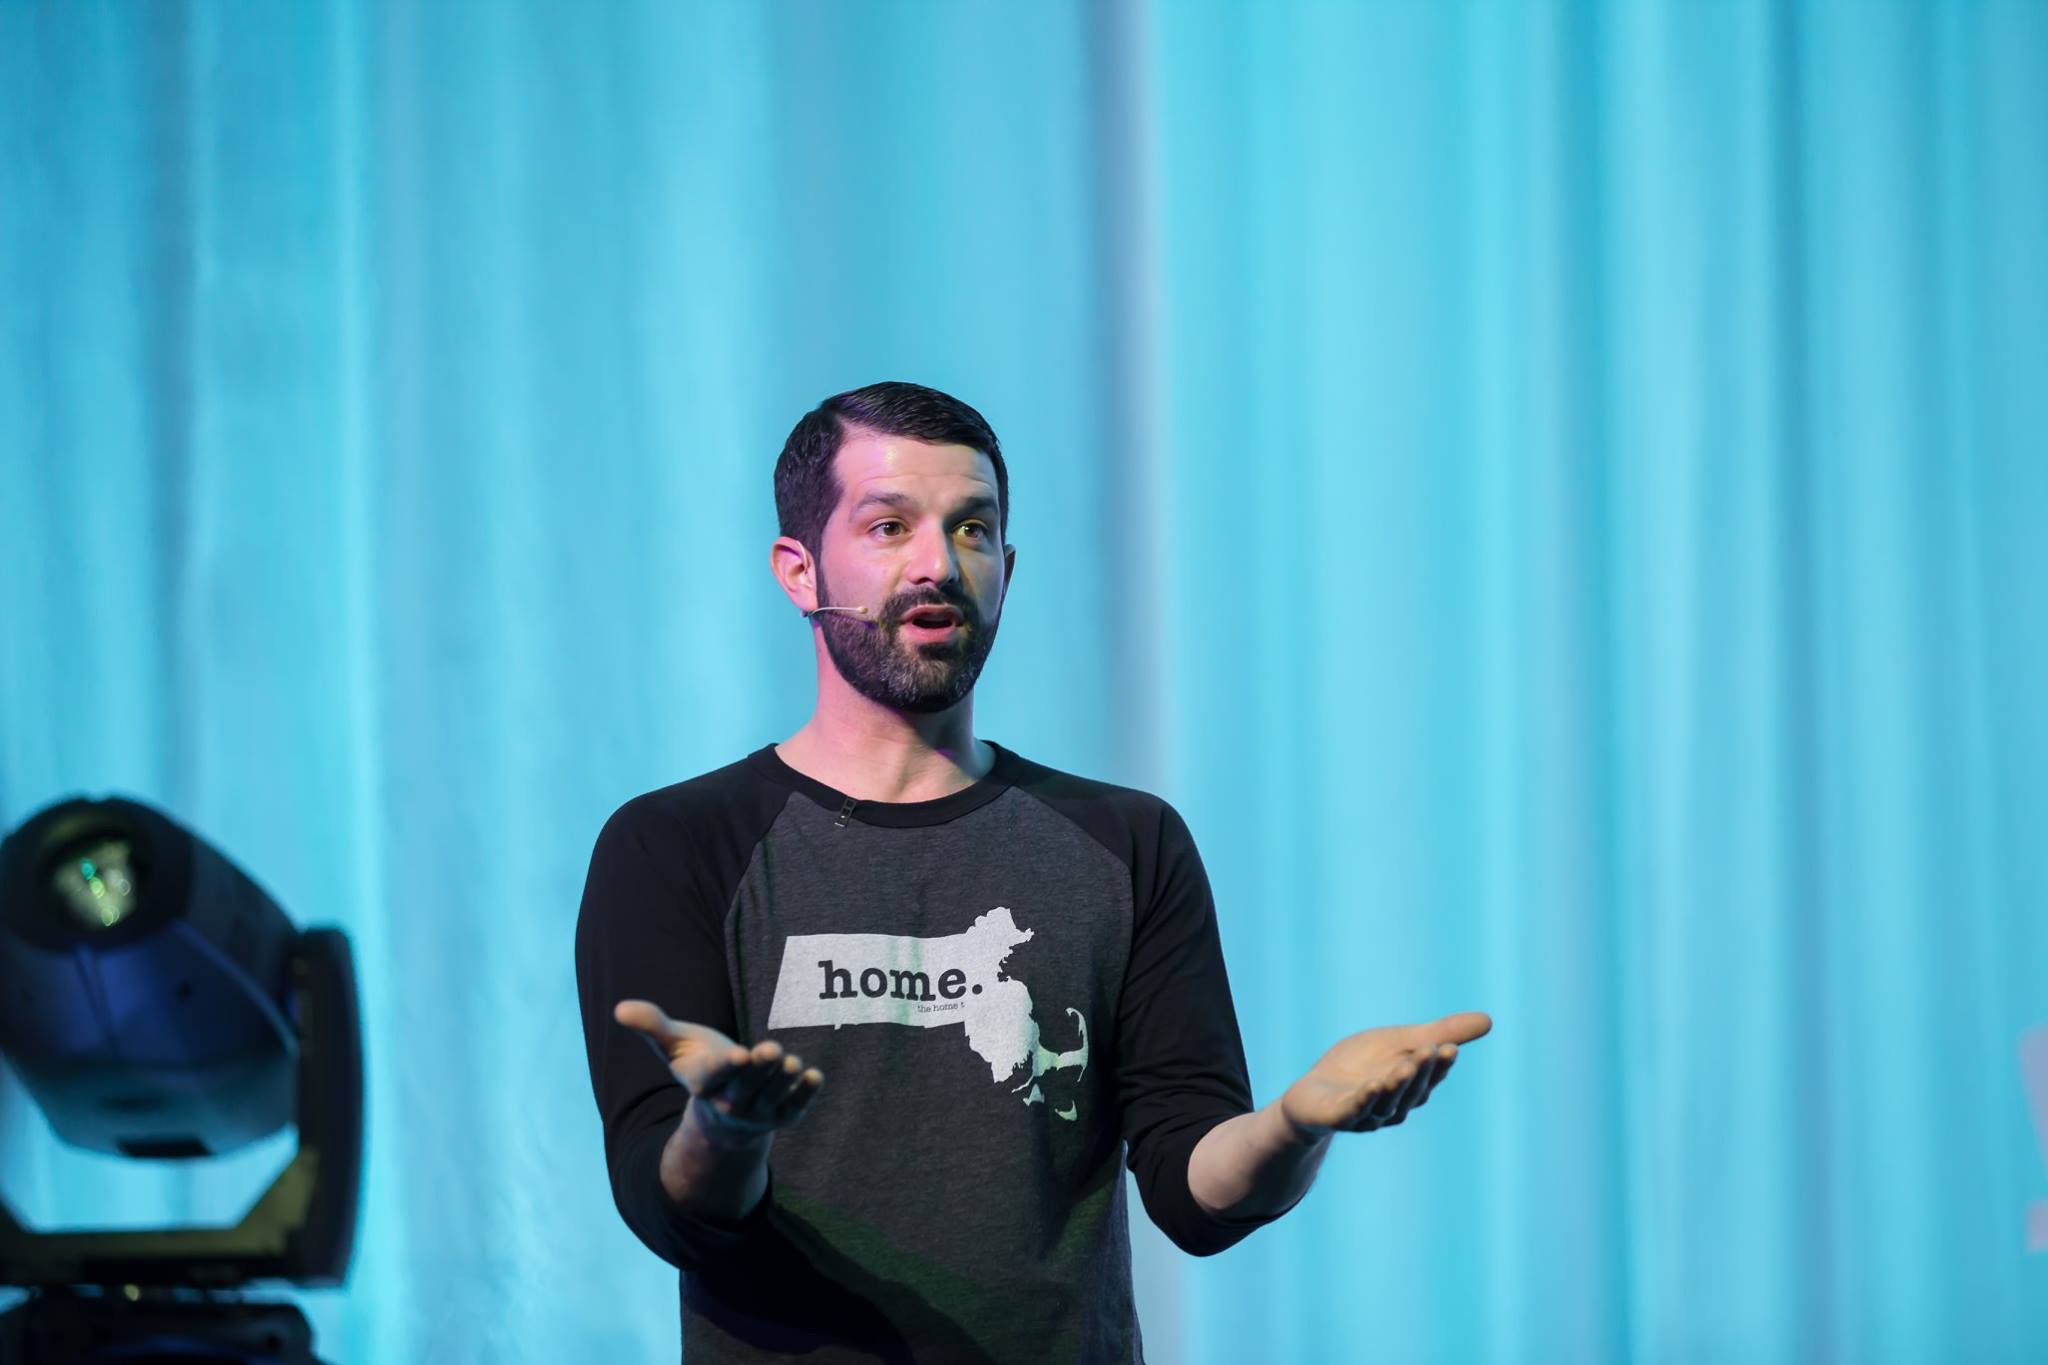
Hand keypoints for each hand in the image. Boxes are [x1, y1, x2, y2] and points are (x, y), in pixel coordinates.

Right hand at [613, 999, 822, 1136]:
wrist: (723, 1111)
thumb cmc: (699, 1066)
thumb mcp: (674, 1047)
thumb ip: (652, 1026)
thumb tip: (619, 1008)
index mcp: (704, 1084)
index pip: (715, 1076)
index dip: (727, 1067)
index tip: (739, 1056)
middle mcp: (731, 1102)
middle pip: (747, 1087)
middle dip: (760, 1070)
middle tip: (772, 1050)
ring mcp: (758, 1113)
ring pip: (772, 1097)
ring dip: (783, 1081)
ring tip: (792, 1062)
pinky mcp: (782, 1116)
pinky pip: (795, 1108)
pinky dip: (805, 1095)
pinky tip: (815, 1077)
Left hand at [1279, 1010, 1491, 1137]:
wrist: (1312, 1093)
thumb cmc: (1359, 1067)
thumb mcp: (1400, 1043)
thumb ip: (1440, 1032)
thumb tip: (1489, 1020)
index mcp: (1410, 1090)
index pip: (1429, 1077)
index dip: (1439, 1065)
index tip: (1450, 1046)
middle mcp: (1392, 1107)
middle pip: (1411, 1090)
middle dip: (1422, 1071)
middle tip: (1433, 1048)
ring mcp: (1365, 1115)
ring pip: (1386, 1101)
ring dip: (1398, 1084)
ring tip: (1407, 1064)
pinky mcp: (1338, 1117)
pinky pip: (1354, 1109)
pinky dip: (1366, 1098)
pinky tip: (1374, 1084)